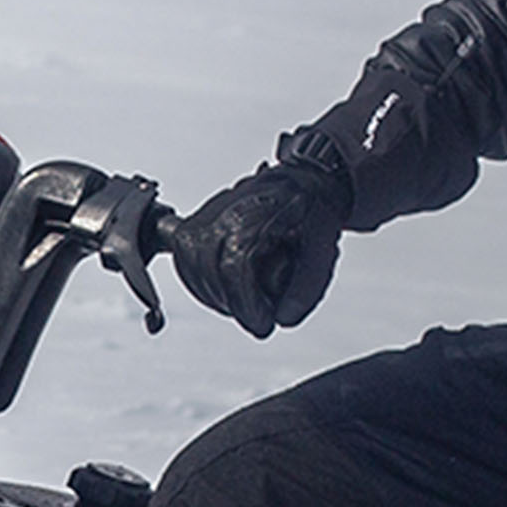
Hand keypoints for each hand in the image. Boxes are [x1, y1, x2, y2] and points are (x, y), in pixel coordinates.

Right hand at [171, 158, 349, 337]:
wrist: (303, 182)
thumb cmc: (314, 211)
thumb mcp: (323, 248)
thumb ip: (307, 286)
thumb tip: (283, 318)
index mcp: (262, 211)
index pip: (237, 265)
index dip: (247, 303)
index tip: (263, 324)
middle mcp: (230, 207)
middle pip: (208, 264)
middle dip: (231, 302)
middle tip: (255, 318)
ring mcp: (211, 210)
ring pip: (190, 258)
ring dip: (212, 293)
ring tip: (240, 305)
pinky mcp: (198, 218)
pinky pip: (183, 250)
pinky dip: (196, 278)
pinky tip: (220, 293)